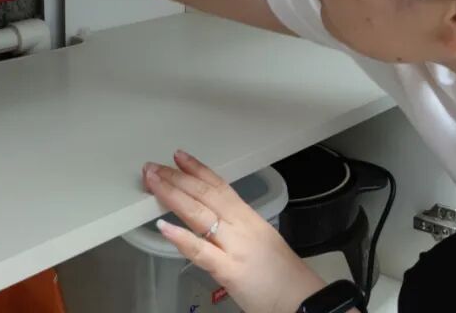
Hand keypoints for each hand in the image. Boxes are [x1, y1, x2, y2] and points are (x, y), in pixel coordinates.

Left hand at [143, 151, 324, 312]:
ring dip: (172, 196)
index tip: (178, 157)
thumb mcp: (261, 239)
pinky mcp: (229, 271)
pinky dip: (180, 238)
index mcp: (249, 218)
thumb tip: (214, 220)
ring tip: (153, 184)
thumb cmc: (282, 275)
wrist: (302, 301)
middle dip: (176, 178)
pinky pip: (201, 251)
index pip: (220, 186)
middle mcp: (241, 227)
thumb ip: (237, 228)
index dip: (197, 169)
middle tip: (153, 168)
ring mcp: (234, 247)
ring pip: (200, 214)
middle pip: (205, 195)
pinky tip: (164, 226)